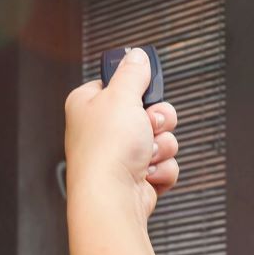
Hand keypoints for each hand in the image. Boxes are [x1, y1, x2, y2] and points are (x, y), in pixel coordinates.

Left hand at [64, 48, 180, 221]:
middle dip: (158, 120)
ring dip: (162, 146)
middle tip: (148, 125)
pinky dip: (161, 169)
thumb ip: (133, 72)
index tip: (145, 92)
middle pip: (149, 110)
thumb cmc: (106, 150)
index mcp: (89, 105)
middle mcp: (102, 130)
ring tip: (145, 154)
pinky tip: (147, 173)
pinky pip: (164, 163)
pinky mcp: (136, 177)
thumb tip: (137, 55)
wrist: (111, 199)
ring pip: (161, 138)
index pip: (120, 85)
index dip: (137, 88)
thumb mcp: (121, 95)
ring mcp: (120, 155)